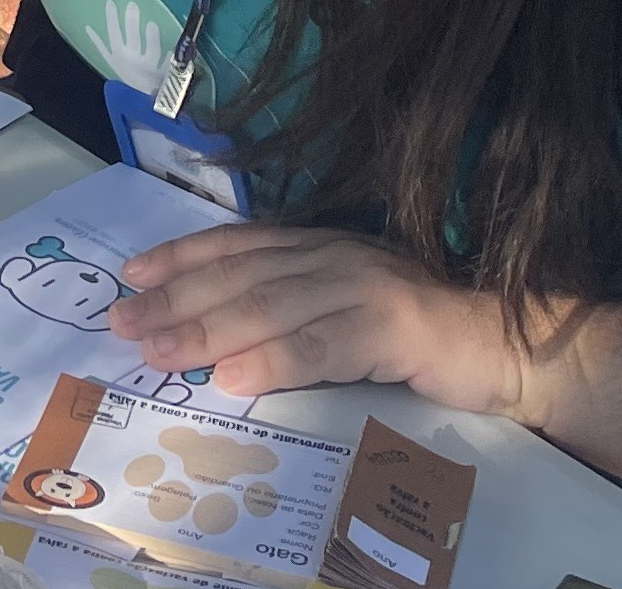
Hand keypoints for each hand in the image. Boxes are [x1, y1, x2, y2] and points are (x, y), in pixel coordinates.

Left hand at [110, 224, 538, 420]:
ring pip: (269, 306)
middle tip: (122, 322)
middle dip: (175, 299)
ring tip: (157, 351)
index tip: (130, 275)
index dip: (180, 257)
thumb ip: (291, 310)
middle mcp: (332, 256)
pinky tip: (232, 377)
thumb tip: (213, 338)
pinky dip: (272, 360)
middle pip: (239, 276)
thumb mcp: (340, 309)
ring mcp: (362, 286)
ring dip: (205, 330)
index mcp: (319, 246)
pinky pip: (321, 346)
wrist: (499, 344)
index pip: (236, 244)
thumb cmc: (414, 335)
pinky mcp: (393, 326)